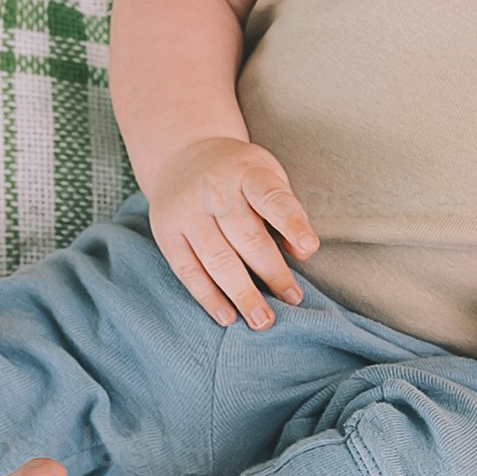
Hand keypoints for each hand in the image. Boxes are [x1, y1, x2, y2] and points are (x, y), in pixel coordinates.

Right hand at [144, 134, 318, 327]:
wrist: (182, 155)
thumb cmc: (239, 176)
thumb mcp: (267, 176)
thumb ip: (286, 211)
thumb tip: (302, 253)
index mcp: (247, 172)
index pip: (271, 198)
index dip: (292, 223)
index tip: (310, 248)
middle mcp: (214, 190)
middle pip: (246, 236)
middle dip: (272, 272)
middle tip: (293, 299)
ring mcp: (186, 212)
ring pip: (217, 258)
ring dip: (242, 294)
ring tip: (263, 320)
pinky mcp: (166, 233)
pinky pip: (188, 270)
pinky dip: (208, 297)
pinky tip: (228, 317)